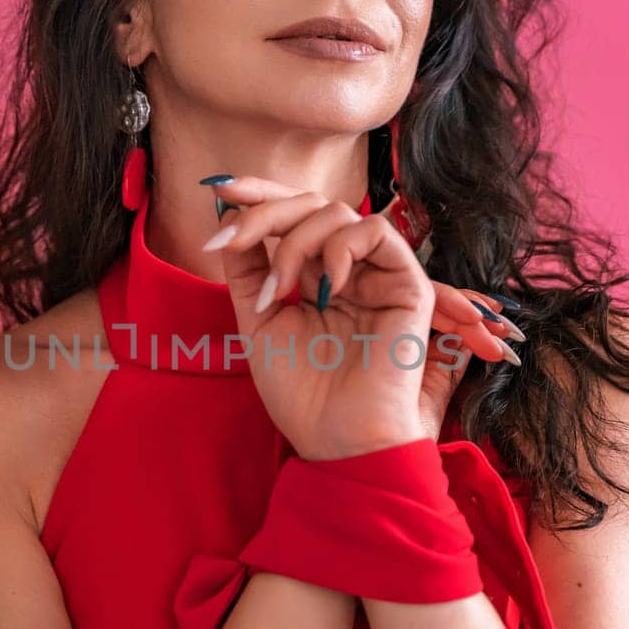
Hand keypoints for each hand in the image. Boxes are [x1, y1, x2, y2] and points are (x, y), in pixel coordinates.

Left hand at [200, 175, 520, 461]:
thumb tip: (230, 214)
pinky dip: (340, 246)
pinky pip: (376, 232)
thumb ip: (247, 267)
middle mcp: (348, 269)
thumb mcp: (256, 320)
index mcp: (315, 276)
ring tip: (280, 290)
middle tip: (233, 238)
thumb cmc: (302, 393)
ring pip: (337, 212)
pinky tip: (325, 285)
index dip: (260, 194)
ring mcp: (378, 274)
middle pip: (311, 204)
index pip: (293, 216)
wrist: (338, 439)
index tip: (221, 190)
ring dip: (294, 241)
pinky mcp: (408, 285)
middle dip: (266, 210)